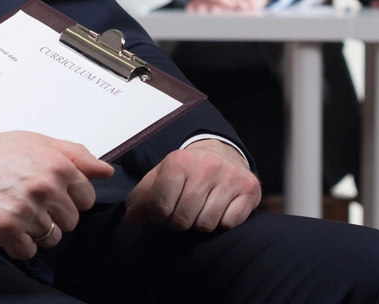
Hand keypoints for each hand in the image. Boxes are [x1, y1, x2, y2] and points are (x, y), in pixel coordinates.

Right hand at [0, 116, 113, 259]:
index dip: (69, 197)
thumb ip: (74, 154)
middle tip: (26, 199)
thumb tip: (106, 170)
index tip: (49, 192)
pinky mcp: (5, 230)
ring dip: (35, 230)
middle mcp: (44, 186)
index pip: (87, 197)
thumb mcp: (33, 141)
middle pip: (71, 221)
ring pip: (52, 239)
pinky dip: (17, 243)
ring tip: (14, 210)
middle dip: (52, 215)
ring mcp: (25, 209)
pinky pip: (28, 251)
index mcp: (56, 164)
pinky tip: (3, 224)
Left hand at [125, 139, 259, 231]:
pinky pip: (229, 223)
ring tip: (199, 209)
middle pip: (183, 219)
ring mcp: (229, 177)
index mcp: (178, 162)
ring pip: (206, 224)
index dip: (157, 216)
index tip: (161, 213)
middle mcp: (205, 167)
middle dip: (178, 222)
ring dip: (199, 223)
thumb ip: (142, 196)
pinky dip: (222, 222)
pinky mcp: (249, 189)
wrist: (222, 153)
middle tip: (181, 212)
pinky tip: (219, 209)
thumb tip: (130, 219)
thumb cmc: (187, 170)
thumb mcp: (161, 175)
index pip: (160, 205)